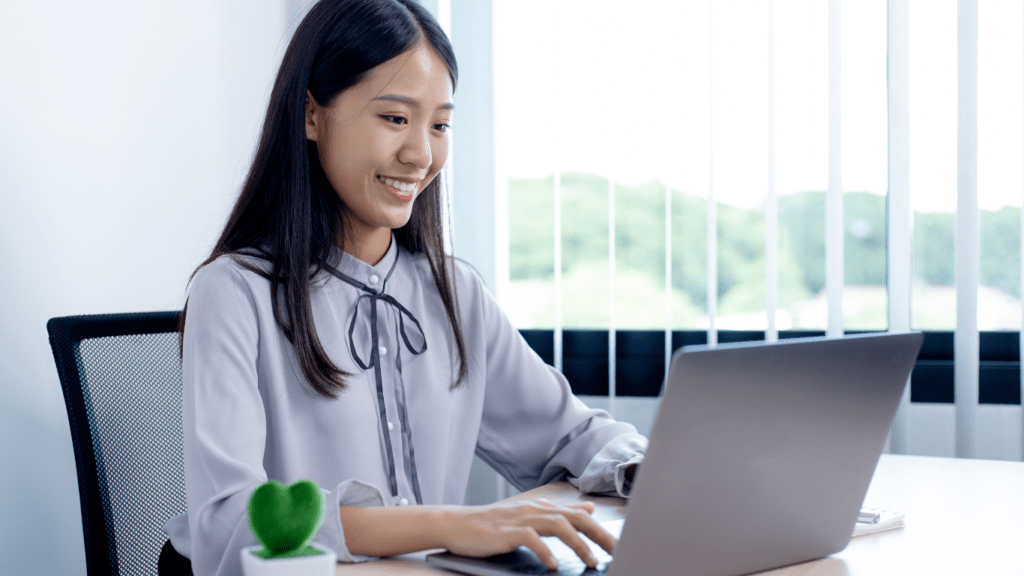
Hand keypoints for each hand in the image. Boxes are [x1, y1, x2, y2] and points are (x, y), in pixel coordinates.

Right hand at [437, 498, 615, 569]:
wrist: (458, 524)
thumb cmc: (494, 525)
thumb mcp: (531, 515)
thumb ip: (561, 513)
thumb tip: (588, 509)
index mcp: (544, 507)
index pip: (580, 515)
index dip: (603, 529)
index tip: (623, 544)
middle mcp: (536, 509)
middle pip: (576, 518)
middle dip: (600, 535)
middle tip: (619, 552)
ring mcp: (521, 519)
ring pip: (558, 526)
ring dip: (578, 544)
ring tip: (592, 562)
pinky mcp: (507, 532)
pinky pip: (530, 539)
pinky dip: (545, 552)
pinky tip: (554, 565)